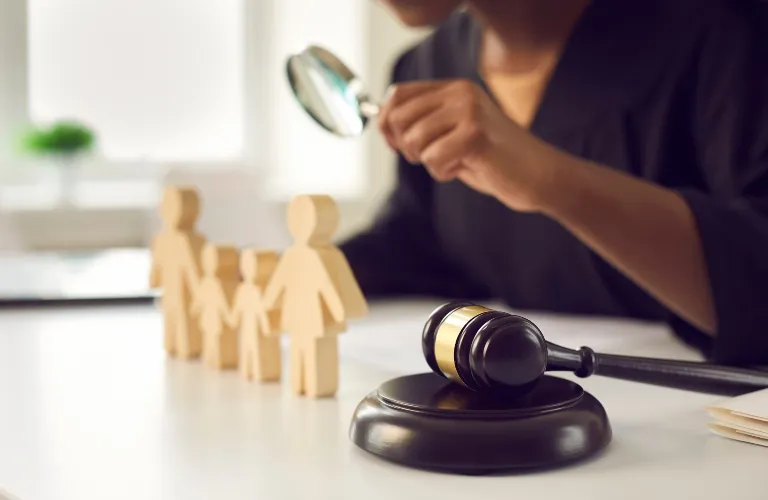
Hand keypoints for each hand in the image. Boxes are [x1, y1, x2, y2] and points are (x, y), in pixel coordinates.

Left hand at [379, 79, 562, 211]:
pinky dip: (444, 173)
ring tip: (456, 162)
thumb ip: (424, 124)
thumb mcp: (453, 134)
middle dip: (406, 147)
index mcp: (454, 88)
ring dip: (429, 162)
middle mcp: (460, 93)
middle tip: (431, 158)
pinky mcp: (474, 135)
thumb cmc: (493, 160)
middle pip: (399, 117)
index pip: (398, 94)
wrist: (539, 175)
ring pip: (414, 141)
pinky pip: (433, 159)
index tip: (395, 145)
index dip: (386, 122)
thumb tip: (382, 123)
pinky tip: (467, 168)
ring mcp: (468, 111)